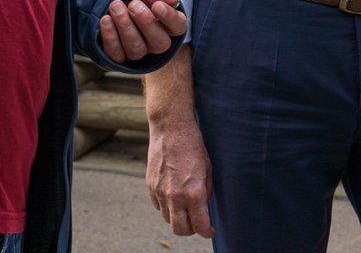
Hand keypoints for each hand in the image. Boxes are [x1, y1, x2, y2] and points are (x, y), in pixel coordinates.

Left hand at [97, 0, 186, 62]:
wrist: (111, 4)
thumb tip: (172, 0)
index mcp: (168, 25)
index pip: (178, 26)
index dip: (169, 17)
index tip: (157, 5)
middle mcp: (156, 43)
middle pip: (160, 43)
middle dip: (146, 23)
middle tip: (133, 5)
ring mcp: (138, 52)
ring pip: (137, 49)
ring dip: (125, 27)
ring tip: (116, 6)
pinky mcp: (119, 58)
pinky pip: (116, 54)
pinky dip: (110, 36)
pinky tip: (106, 19)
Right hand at [146, 114, 214, 238]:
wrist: (170, 127)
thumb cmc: (193, 145)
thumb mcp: (208, 169)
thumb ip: (206, 193)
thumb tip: (204, 209)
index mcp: (193, 193)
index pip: (200, 226)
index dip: (207, 231)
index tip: (210, 230)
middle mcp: (175, 196)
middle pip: (180, 230)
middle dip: (191, 230)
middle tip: (197, 222)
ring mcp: (160, 192)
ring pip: (168, 219)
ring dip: (177, 217)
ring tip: (185, 205)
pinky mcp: (150, 185)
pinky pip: (158, 206)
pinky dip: (166, 206)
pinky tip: (173, 194)